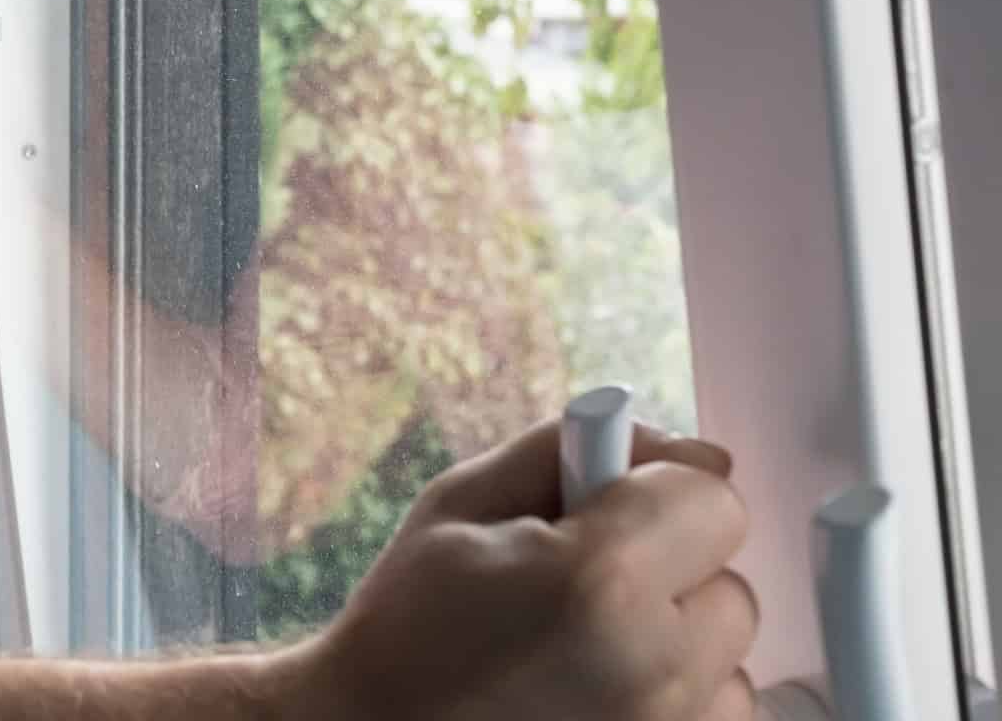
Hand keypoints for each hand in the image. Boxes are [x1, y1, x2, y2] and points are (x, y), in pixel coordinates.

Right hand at [275, 418, 757, 720]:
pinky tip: (604, 693)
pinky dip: (677, 701)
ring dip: (677, 647)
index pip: (714, 499)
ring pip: (730, 661)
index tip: (610, 509)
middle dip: (669, 574)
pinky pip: (720, 716)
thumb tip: (675, 445)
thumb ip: (565, 450)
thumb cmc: (408, 626)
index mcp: (602, 579)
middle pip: (730, 587)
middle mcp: (655, 667)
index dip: (659, 492)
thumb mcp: (460, 502)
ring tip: (587, 652)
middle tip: (584, 588)